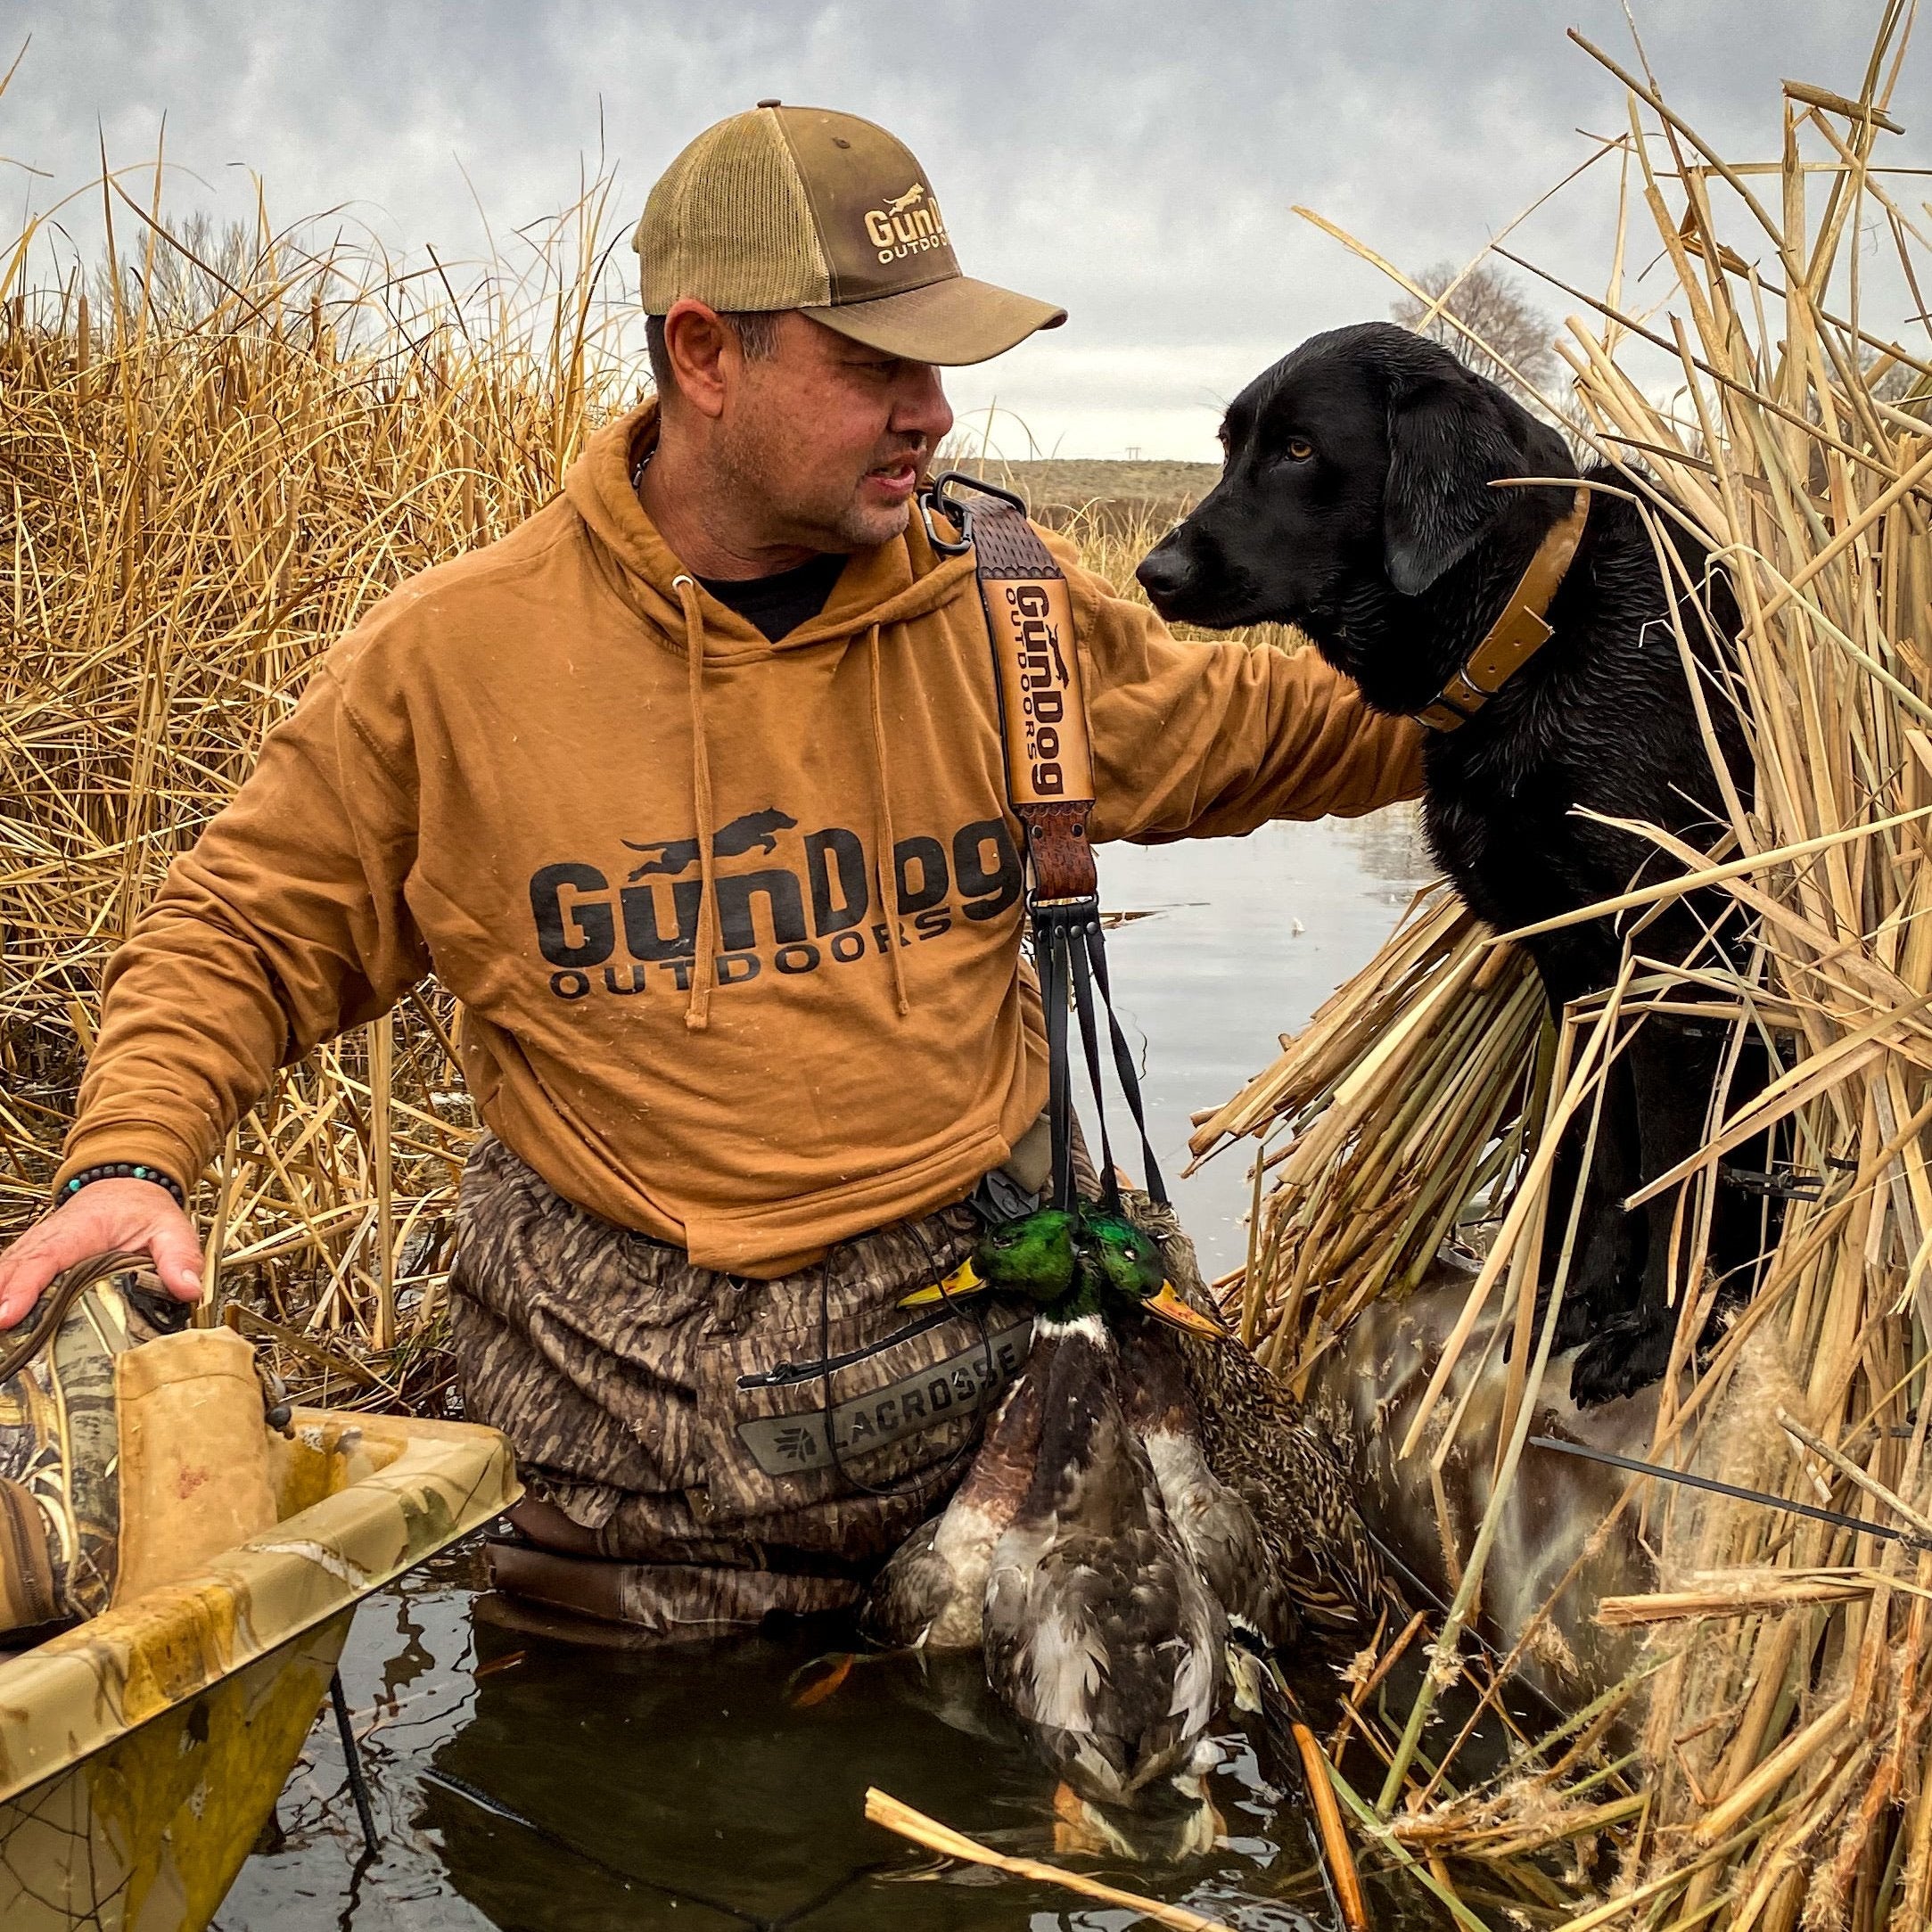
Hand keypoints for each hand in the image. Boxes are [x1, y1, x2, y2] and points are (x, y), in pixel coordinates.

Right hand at [0, 1180, 203, 1330]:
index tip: (9, 1314)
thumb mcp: (170, 1227)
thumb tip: (188, 1290)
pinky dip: (1, 1296)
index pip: (45, 1258)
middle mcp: (48, 1239)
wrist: (125, 1189)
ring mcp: (35, 1251)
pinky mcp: (31, 1262)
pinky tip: (2, 1326)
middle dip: (0, 1299)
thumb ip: (179, 1257)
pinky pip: (8, 1278)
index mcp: (80, 1230)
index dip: (24, 1287)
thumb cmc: (142, 1210)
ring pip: (4, 1274)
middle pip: (13, 1270)